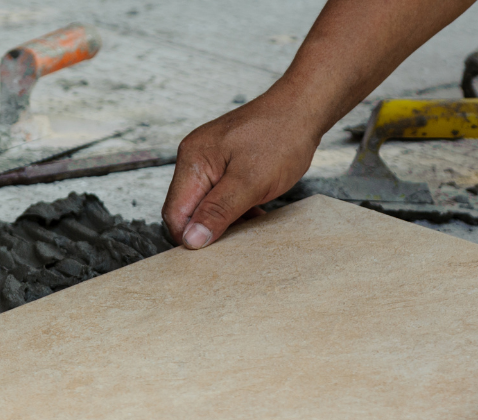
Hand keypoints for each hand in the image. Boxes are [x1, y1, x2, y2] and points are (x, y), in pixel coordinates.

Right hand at [162, 94, 321, 248]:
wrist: (302, 110)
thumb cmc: (280, 138)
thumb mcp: (250, 182)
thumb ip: (218, 212)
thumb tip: (191, 240)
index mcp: (193, 161)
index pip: (175, 213)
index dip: (191, 237)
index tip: (215, 252)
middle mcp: (194, 159)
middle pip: (186, 210)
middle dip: (208, 229)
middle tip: (237, 239)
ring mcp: (208, 160)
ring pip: (204, 205)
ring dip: (223, 220)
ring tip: (250, 223)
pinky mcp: (223, 163)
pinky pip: (218, 195)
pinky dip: (233, 209)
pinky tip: (253, 212)